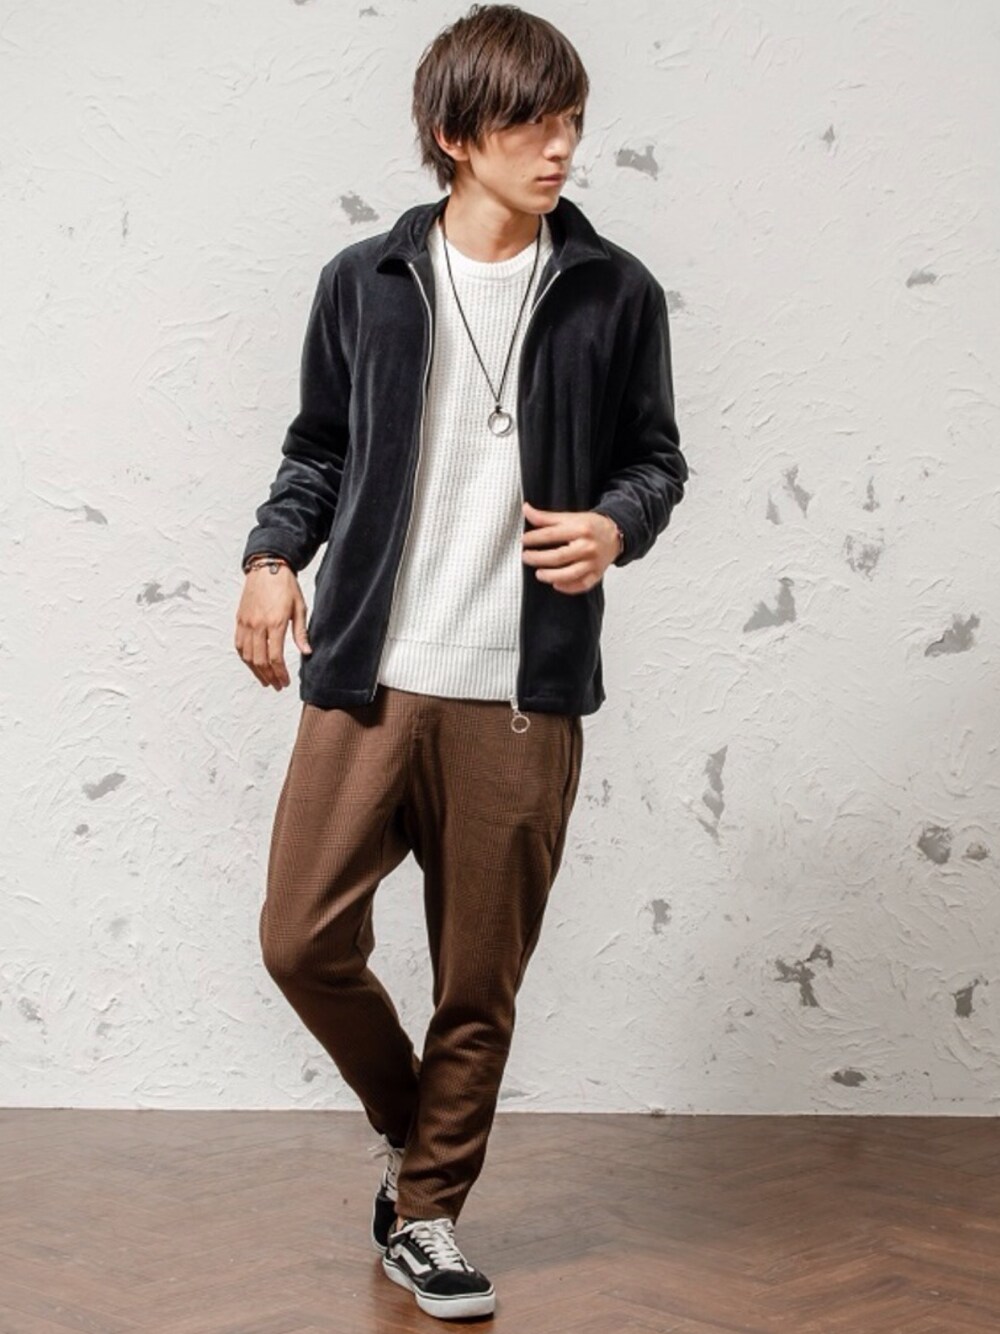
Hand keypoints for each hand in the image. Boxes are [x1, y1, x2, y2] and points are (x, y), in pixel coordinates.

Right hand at [234, 563, 311, 689]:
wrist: (267, 567)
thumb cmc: (285, 586)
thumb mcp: (299, 608)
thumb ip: (301, 632)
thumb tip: (307, 652)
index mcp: (275, 622)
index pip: (275, 657)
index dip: (280, 673)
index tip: (285, 681)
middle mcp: (258, 625)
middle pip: (260, 660)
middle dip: (270, 676)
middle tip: (277, 685)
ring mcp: (246, 623)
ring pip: (247, 655)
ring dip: (256, 671)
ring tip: (266, 679)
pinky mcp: (240, 620)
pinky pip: (239, 645)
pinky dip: (245, 658)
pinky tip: (252, 664)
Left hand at [521, 500, 619, 594]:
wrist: (615, 535)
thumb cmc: (591, 527)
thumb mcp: (570, 517)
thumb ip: (546, 517)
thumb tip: (526, 510)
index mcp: (580, 529)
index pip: (552, 534)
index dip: (534, 538)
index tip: (523, 540)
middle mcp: (587, 547)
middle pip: (558, 556)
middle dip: (538, 558)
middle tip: (525, 557)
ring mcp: (592, 563)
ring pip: (569, 574)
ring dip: (551, 576)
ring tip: (538, 574)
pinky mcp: (596, 575)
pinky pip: (582, 585)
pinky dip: (568, 587)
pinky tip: (556, 584)